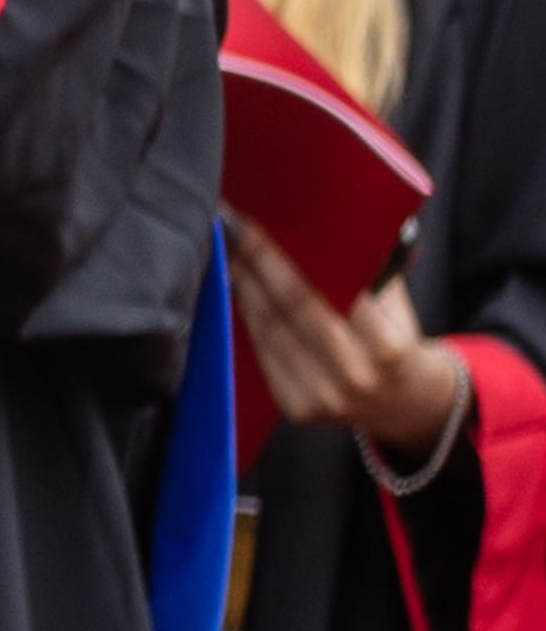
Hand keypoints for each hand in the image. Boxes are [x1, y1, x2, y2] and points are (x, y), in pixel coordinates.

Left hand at [226, 220, 469, 463]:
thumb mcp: (396, 306)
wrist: (405, 404)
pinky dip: (248, 315)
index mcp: (388, 348)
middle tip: (232, 227)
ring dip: (243, 284)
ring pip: (271, 329)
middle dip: (258, 262)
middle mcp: (355, 376)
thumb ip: (367, 269)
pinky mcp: (299, 409)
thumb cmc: (396, 341)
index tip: (259, 222)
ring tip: (226, 250)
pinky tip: (236, 286)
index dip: (288, 256)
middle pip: (293, 307)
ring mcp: (324, 398)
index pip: (330, 292)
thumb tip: (325, 221)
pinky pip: (264, 352)